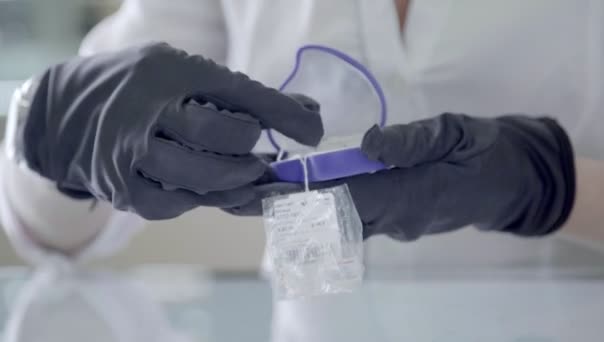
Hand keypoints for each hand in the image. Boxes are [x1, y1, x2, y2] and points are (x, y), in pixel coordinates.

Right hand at [19, 42, 322, 219]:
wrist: (62, 113)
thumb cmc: (138, 90)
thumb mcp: (181, 73)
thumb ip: (240, 95)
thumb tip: (307, 114)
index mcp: (169, 72)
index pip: (240, 93)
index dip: (284, 115)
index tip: (314, 131)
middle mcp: (148, 110)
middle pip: (221, 137)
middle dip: (252, 149)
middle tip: (262, 155)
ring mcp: (131, 153)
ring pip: (201, 176)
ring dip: (236, 181)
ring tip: (248, 175)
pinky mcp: (122, 189)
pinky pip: (175, 205)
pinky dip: (200, 200)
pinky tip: (208, 188)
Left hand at [227, 113, 574, 240]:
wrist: (511, 182)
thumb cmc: (485, 150)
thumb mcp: (456, 132)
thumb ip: (413, 140)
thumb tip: (368, 145)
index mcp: (412, 193)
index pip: (347, 196)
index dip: (304, 193)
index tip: (265, 188)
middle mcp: (399, 217)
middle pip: (334, 214)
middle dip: (291, 206)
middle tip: (245, 193)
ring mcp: (399, 224)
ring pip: (341, 220)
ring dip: (303, 209)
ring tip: (261, 194)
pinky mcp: (399, 221)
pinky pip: (356, 220)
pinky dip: (325, 210)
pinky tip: (303, 198)